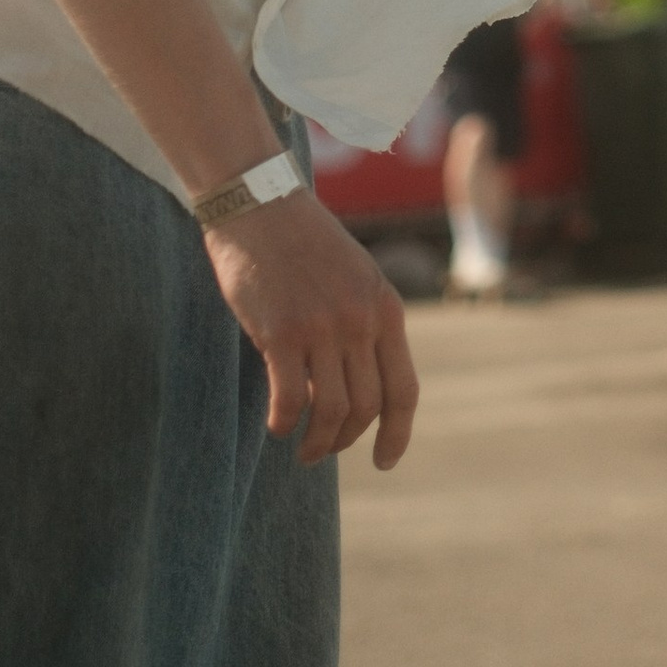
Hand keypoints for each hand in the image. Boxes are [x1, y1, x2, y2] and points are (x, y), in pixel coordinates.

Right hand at [204, 192, 419, 468]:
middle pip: (367, 407)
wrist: (262, 204)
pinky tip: (276, 425)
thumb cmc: (305, 244)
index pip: (404, 388)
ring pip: (331, 410)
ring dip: (317, 442)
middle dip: (346, 440)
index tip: (386, 462)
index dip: (398, 433)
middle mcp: (361, 321)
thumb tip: (358, 389)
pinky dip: (284, 423)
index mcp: (387, 308)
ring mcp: (323, 327)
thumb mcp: (356, 278)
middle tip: (324, 451)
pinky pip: (290, 399)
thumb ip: (364, 325)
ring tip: (303, 449)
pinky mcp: (281, 332)